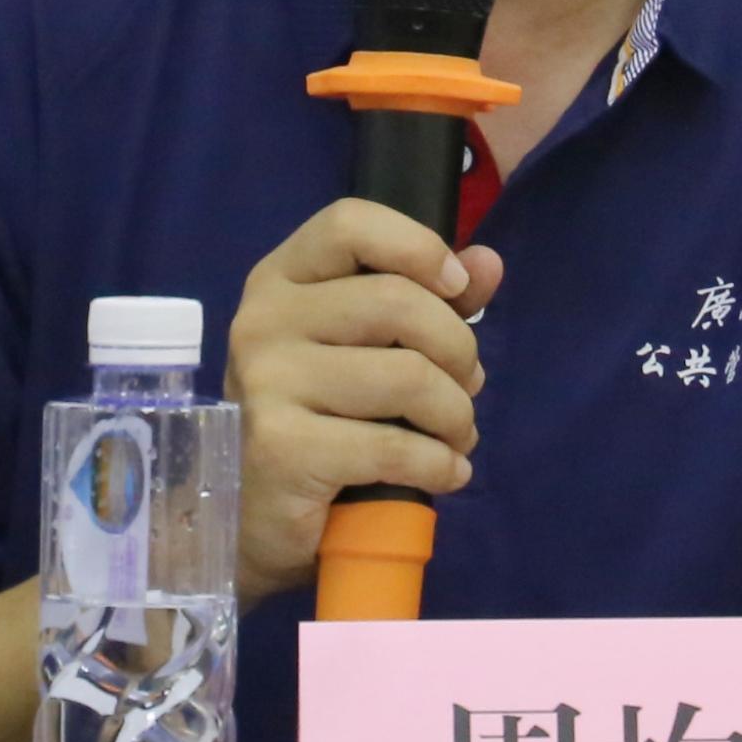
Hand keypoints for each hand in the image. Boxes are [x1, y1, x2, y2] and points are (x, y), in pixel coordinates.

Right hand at [224, 199, 504, 604]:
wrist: (253, 517)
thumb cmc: (318, 417)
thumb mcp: (366, 347)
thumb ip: (429, 298)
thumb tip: (488, 263)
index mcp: (280, 280)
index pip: (350, 224)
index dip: (417, 246)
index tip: (456, 288)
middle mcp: (263, 320)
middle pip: (396, 302)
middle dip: (458, 349)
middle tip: (467, 387)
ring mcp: (268, 383)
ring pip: (408, 377)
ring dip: (456, 414)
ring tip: (455, 435)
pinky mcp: (282, 449)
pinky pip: (395, 446)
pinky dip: (440, 465)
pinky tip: (444, 473)